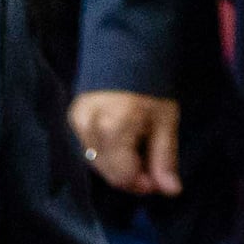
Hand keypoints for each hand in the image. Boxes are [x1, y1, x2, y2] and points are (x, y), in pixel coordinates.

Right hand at [68, 90, 183, 196]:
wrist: (126, 52)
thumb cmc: (150, 86)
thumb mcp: (165, 121)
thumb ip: (164, 158)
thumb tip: (170, 191)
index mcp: (114, 127)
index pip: (122, 176)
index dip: (142, 183)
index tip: (157, 177)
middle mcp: (90, 127)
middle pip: (109, 173)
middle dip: (131, 175)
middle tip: (149, 163)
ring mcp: (77, 123)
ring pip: (98, 164)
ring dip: (119, 165)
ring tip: (135, 148)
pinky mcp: (72, 119)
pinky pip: (89, 151)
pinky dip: (106, 154)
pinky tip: (120, 142)